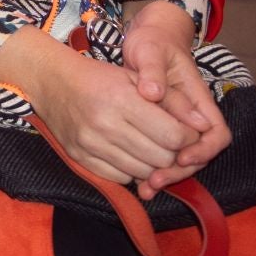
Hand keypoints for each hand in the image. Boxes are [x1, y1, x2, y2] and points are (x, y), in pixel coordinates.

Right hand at [12, 34, 197, 197]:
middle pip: (162, 158)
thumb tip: (205, 125)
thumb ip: (174, 100)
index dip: (187, 137)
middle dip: (172, 152)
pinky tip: (127, 152)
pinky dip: (130, 169)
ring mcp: (90, 144)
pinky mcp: (80, 158)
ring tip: (147, 145)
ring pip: (143, 172)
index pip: (174, 136)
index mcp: (122, 99)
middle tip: (166, 139)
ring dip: (153, 164)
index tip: (183, 130)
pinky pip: (120, 178)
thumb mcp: (136, 78)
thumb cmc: (98, 78)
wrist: (50, 82)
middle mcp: (105, 124)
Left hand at [122, 2, 230, 192]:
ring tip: (145, 188)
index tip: (181, 158)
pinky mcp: (159, 128)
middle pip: (199, 154)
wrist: (146, 39)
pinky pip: (163, 153)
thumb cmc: (152, 43)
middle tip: (155, 181)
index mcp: (199, 99)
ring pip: (181, 158)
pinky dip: (152, 167)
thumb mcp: (150, 51)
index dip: (203, 150)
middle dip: (180, 171)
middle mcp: (192, 116)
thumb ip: (153, 72)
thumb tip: (152, 94)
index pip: (216, 134)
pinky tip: (136, 180)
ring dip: (166, 174)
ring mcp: (177, 124)